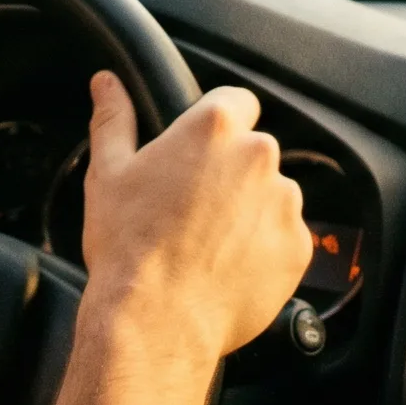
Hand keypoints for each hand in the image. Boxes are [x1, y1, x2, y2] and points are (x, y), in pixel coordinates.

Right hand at [77, 73, 309, 358]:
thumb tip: (107, 83)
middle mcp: (258, 157)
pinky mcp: (298, 248)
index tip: (201, 151)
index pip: (237, 101)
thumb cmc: (129, 246)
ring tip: (209, 243)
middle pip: (254, 151)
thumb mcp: (108, 174)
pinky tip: (227, 267)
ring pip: (272, 195)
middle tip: (193, 206)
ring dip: (250, 210)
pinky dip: (264, 249)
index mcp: (214, 128)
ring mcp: (284, 204)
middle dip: (231, 172)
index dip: (219, 124)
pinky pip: (284, 238)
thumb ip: (114, 119)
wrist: (156, 321)